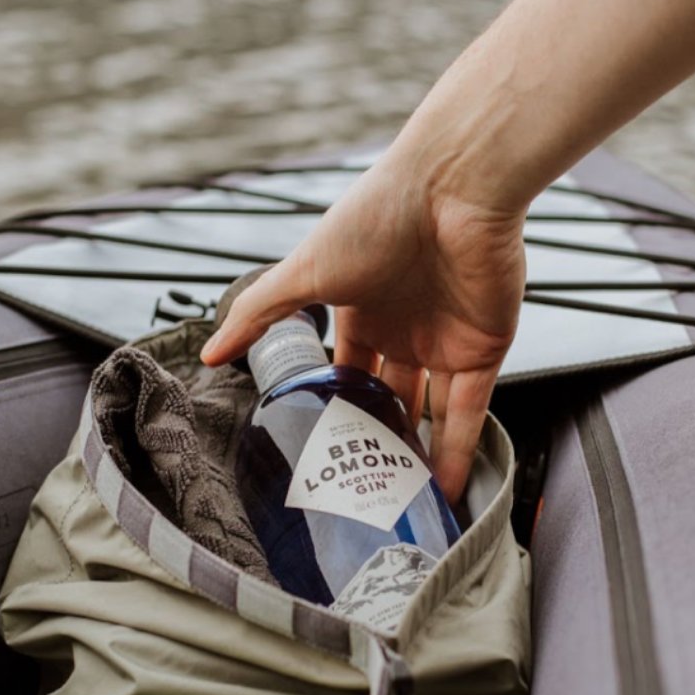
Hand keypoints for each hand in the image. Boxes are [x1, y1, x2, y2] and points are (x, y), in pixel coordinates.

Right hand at [200, 154, 525, 503]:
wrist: (452, 188)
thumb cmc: (374, 218)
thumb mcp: (304, 271)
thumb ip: (259, 313)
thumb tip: (209, 352)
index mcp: (362, 309)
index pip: (348, 370)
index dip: (338, 408)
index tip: (323, 452)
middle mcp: (405, 330)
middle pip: (391, 398)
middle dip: (377, 439)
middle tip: (361, 489)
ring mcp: (445, 342)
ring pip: (431, 414)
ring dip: (419, 456)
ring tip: (402, 506)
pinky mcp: (484, 351)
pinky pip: (470, 414)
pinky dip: (459, 453)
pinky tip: (443, 491)